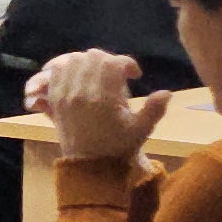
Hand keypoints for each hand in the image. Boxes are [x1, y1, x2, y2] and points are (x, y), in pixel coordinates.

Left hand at [30, 49, 170, 164]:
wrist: (89, 164)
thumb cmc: (118, 146)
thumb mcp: (141, 130)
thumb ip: (154, 110)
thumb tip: (166, 92)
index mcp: (104, 99)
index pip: (112, 63)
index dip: (127, 63)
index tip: (135, 75)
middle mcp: (81, 93)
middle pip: (92, 57)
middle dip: (109, 60)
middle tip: (119, 72)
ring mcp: (65, 95)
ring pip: (73, 60)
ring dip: (89, 61)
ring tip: (100, 73)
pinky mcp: (55, 98)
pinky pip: (56, 72)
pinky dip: (69, 67)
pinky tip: (81, 75)